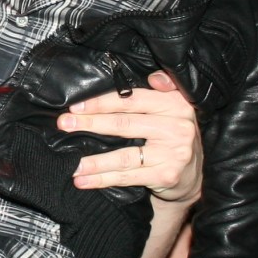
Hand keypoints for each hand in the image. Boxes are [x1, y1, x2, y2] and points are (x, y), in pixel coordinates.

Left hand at [60, 71, 201, 202]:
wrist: (192, 176)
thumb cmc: (172, 136)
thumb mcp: (173, 109)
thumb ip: (161, 91)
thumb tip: (154, 77)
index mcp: (176, 104)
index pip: (133, 99)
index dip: (102, 102)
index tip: (76, 106)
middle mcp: (178, 127)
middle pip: (124, 124)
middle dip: (90, 124)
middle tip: (65, 124)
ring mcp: (173, 153)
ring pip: (124, 155)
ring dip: (94, 161)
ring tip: (72, 163)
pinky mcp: (166, 176)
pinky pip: (127, 176)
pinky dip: (103, 179)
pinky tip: (84, 180)